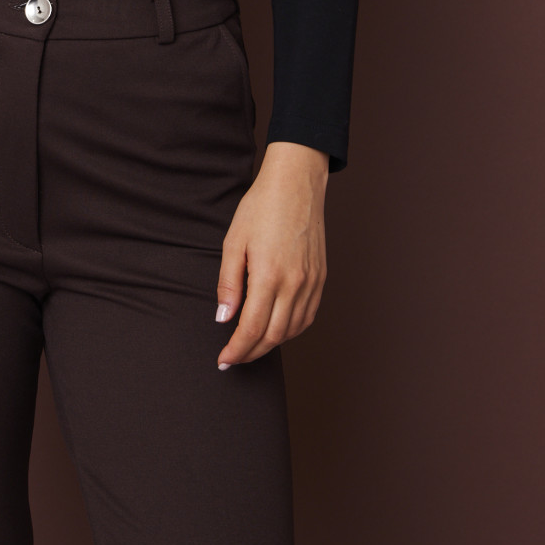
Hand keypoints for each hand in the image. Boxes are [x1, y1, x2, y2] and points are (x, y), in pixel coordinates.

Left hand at [213, 141, 328, 369]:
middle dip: (251, 353)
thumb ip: (228, 283)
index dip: (236, 350)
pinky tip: (276, 329)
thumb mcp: (234, 241)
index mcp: (269, 275)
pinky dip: (291, 330)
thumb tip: (223, 319)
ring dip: (270, 344)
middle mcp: (295, 284)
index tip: (224, 361)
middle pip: (273, 336)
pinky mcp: (321, 278)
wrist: (297, 184)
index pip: (252, 329)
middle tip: (233, 359)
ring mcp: (311, 282)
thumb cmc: (261, 207)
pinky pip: (307, 316)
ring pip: (292, 330)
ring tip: (251, 346)